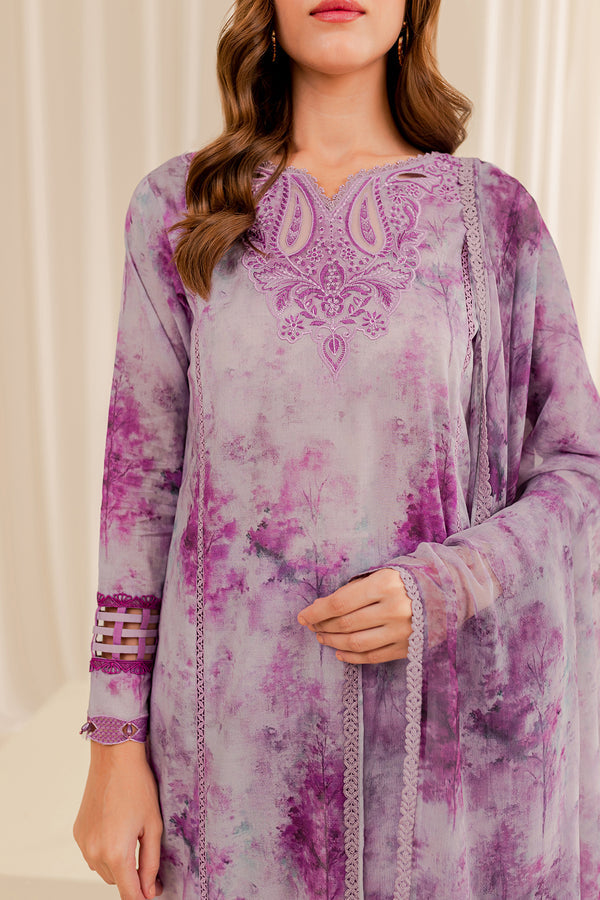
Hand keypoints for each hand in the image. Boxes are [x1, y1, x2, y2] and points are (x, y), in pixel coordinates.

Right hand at [73, 740, 163, 899]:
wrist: (114, 758)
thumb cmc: (138, 787)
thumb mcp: (153, 826)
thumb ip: (151, 863)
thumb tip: (151, 891)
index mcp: (116, 853)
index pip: (129, 893)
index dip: (143, 897)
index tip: (154, 893)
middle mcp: (94, 853)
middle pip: (116, 881)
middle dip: (132, 875)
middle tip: (147, 852)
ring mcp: (83, 843)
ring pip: (103, 869)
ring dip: (117, 863)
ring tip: (131, 834)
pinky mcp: (78, 833)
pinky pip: (93, 853)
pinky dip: (104, 850)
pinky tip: (116, 827)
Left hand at [297, 567, 411, 663]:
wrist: (451, 592)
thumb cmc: (409, 579)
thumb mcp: (383, 573)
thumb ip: (355, 589)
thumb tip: (321, 607)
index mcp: (386, 584)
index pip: (340, 602)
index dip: (317, 611)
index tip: (302, 616)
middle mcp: (394, 609)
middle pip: (346, 624)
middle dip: (323, 626)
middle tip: (312, 626)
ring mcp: (402, 631)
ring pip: (356, 643)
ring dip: (333, 642)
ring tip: (322, 637)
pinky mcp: (408, 648)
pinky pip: (373, 656)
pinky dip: (352, 657)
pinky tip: (339, 652)